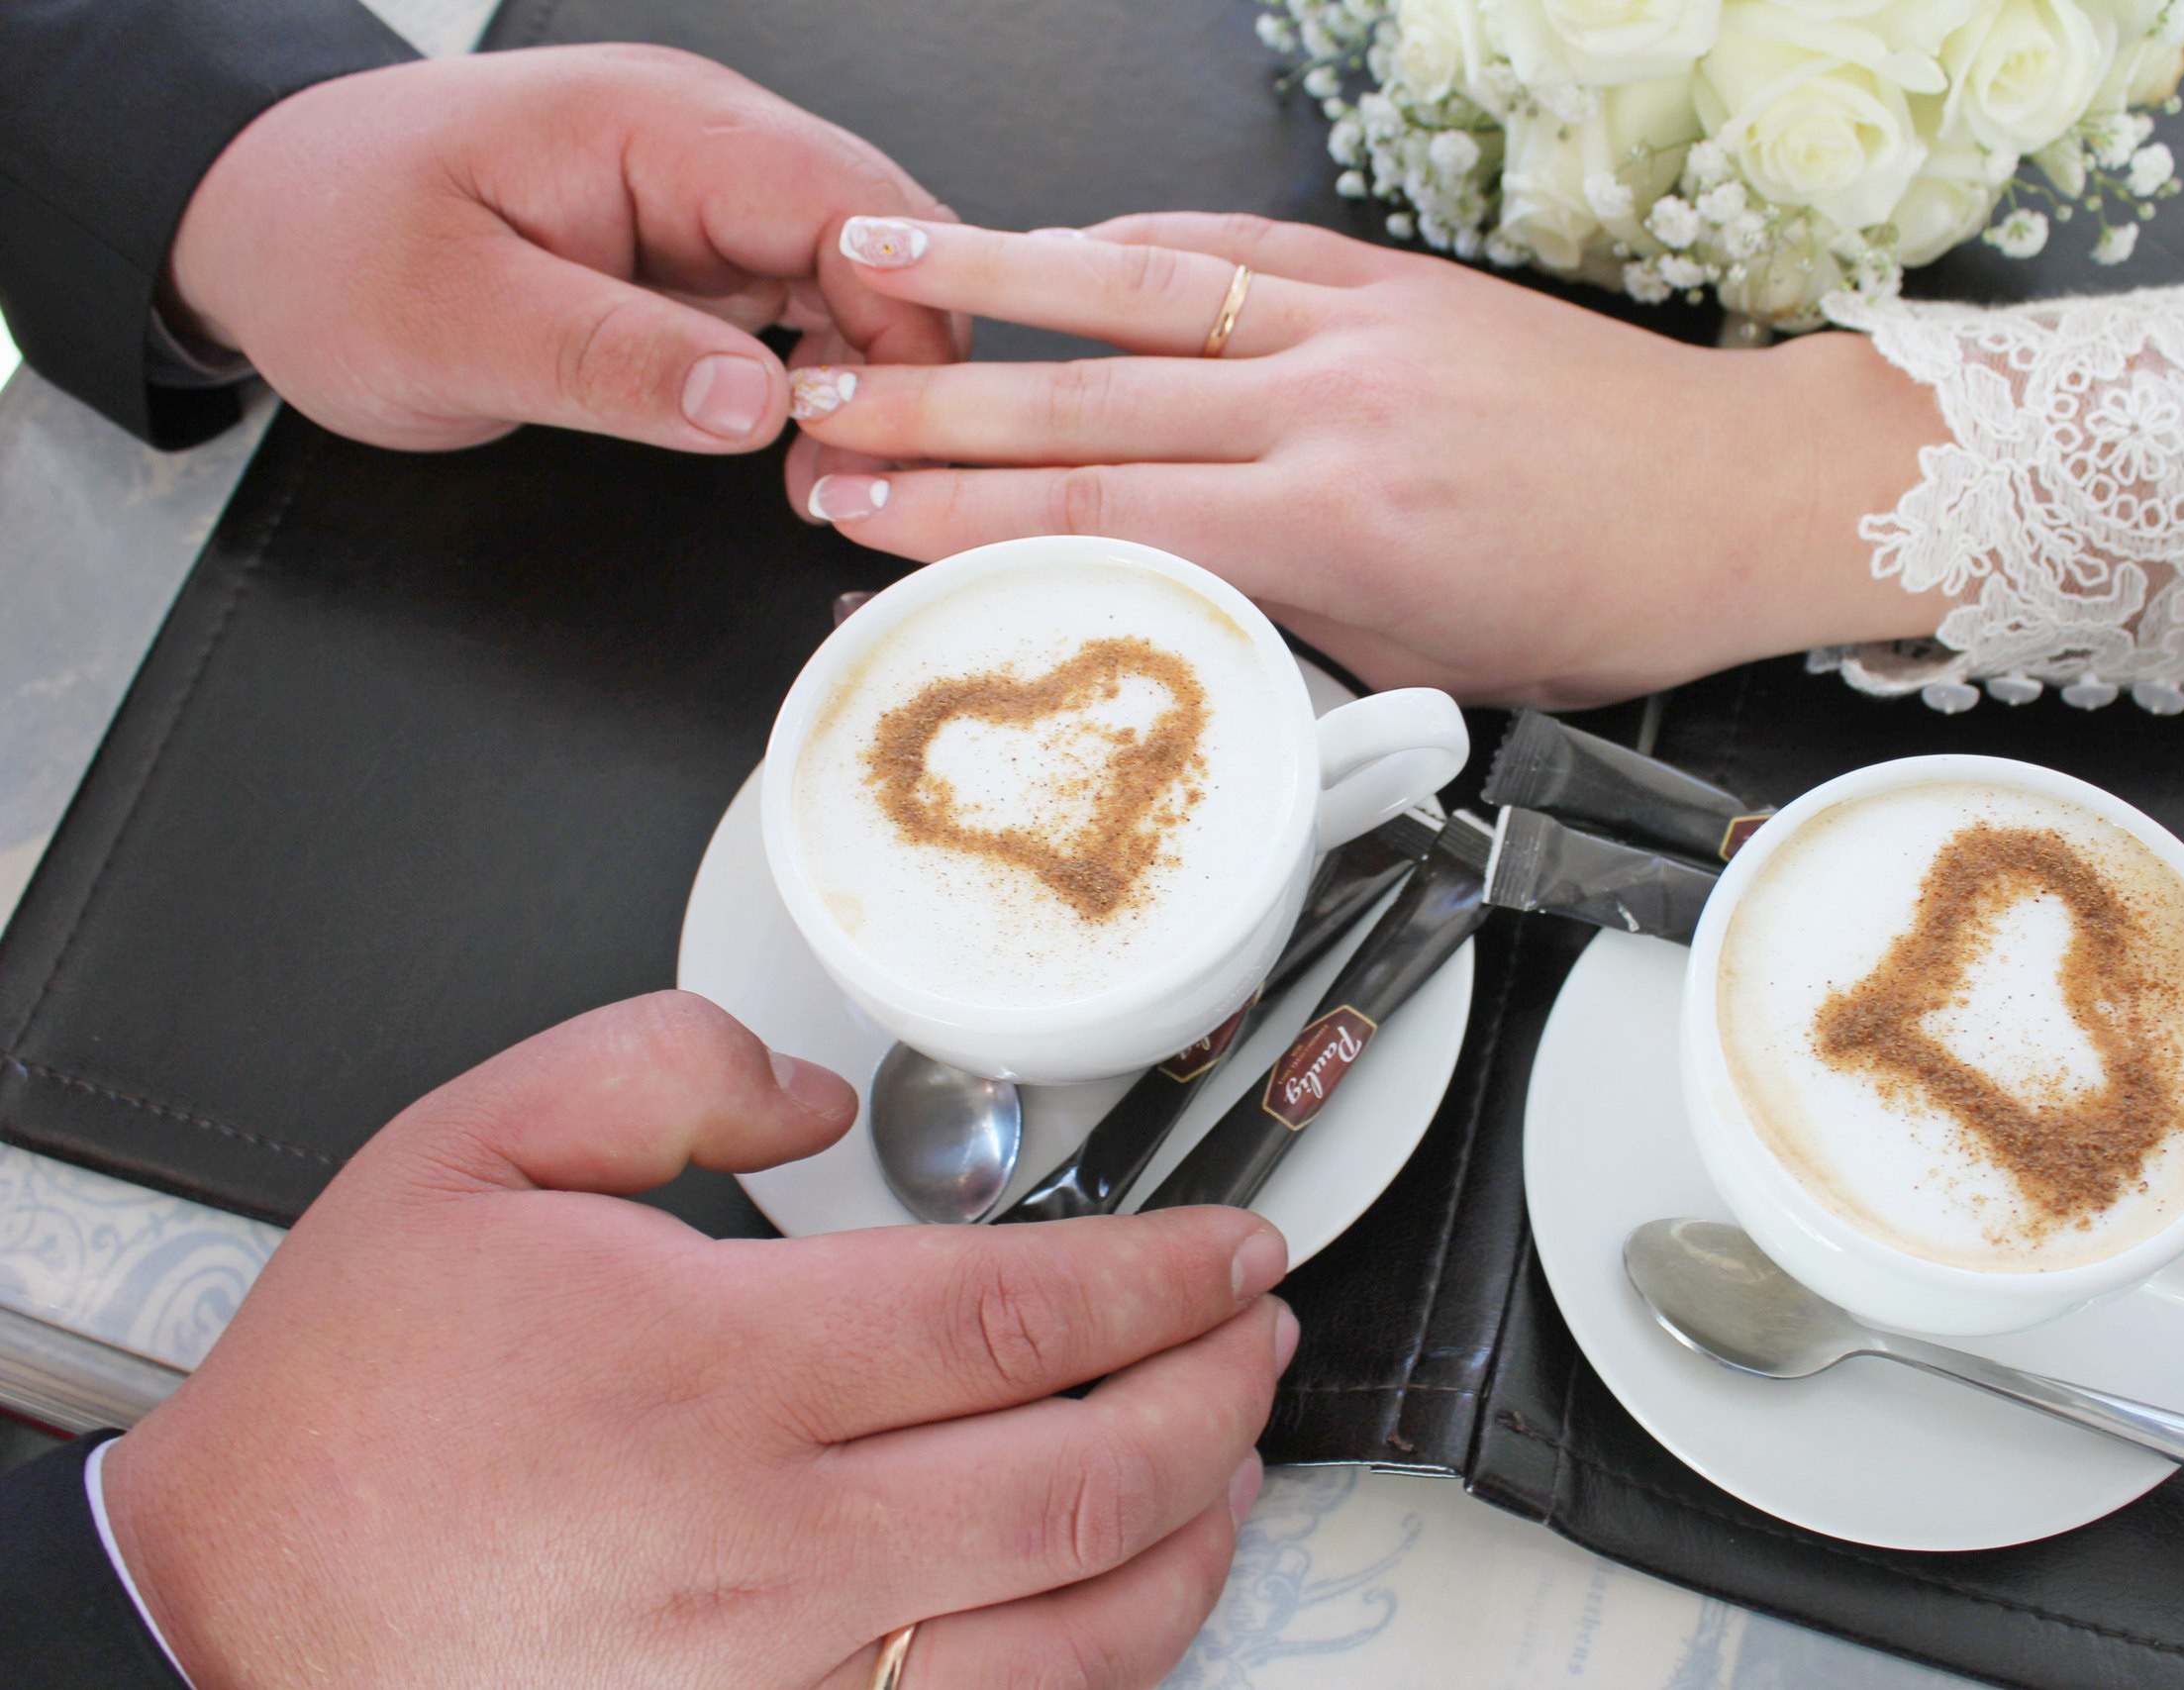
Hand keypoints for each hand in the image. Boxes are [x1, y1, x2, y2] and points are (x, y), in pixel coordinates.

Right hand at [105, 992, 1292, 1688]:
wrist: (224, 1623)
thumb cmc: (347, 1412)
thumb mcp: (463, 1151)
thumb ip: (660, 1068)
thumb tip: (820, 1090)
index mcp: (717, 1369)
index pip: (1021, 1314)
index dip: (1168, 1273)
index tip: (1234, 1247)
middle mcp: (772, 1541)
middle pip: (1089, 1475)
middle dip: (1220, 1390)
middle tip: (1263, 1329)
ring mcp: (779, 1678)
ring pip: (1078, 1629)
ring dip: (1195, 1532)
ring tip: (1236, 1451)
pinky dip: (1104, 1665)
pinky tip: (1133, 1601)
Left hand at [165, 47, 965, 453]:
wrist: (251, 216)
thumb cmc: (327, 245)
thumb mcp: (452, 323)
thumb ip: (612, 363)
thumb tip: (760, 409)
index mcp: (655, 127)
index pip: (847, 205)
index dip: (905, 319)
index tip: (896, 435)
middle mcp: (699, 144)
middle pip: (883, 242)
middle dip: (907, 364)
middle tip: (874, 483)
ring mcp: (702, 195)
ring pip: (858, 281)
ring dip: (871, 383)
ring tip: (831, 484)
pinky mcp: (692, 248)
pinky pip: (805, 304)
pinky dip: (826, 383)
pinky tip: (804, 452)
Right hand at [789, 214, 1950, 706]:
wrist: (1736, 496)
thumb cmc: (1602, 602)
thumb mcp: (1426, 666)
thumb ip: (1279, 624)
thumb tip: (1161, 601)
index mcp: (1337, 531)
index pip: (1100, 516)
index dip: (957, 515)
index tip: (856, 509)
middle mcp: (1332, 412)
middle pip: (1084, 403)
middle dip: (928, 405)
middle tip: (813, 405)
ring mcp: (1359, 329)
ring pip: (1138, 295)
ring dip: (993, 277)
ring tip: (873, 261)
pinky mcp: (1392, 279)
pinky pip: (1237, 248)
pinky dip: (1136, 243)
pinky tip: (1059, 244)